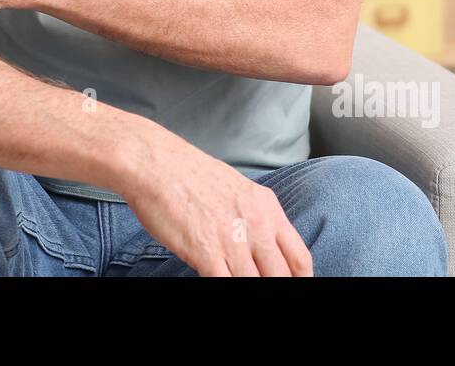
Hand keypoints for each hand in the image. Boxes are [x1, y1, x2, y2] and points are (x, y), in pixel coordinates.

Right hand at [120, 132, 312, 276]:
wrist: (155, 163)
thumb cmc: (187, 174)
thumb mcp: (236, 189)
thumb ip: (252, 217)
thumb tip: (258, 244)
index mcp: (267, 207)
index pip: (299, 259)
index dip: (299, 280)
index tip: (290, 285)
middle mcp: (256, 225)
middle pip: (281, 277)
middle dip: (275, 288)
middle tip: (265, 290)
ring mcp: (233, 240)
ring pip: (255, 284)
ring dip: (249, 290)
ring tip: (235, 281)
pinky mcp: (206, 252)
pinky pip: (226, 285)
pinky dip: (226, 290)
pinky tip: (216, 280)